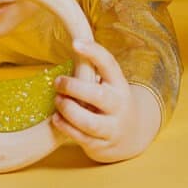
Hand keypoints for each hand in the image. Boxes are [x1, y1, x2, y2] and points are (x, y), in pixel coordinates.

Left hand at [51, 40, 161, 162]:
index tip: (75, 43)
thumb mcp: (110, 85)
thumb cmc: (111, 103)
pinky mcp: (101, 145)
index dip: (93, 52)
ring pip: (88, 121)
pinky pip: (80, 137)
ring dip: (68, 109)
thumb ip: (94, 72)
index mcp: (120, 84)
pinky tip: (56, 118)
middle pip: (98, 95)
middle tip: (57, 82)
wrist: (131, 136)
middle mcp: (118, 105)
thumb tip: (70, 45)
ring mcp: (112, 127)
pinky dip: (65, 127)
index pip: (109, 64)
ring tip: (57, 101)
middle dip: (74, 87)